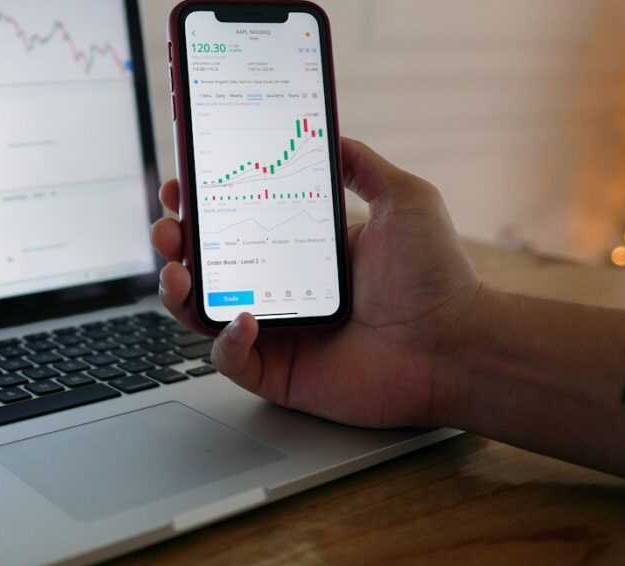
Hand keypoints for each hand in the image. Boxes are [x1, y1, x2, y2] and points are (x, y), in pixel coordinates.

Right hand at [151, 138, 481, 427]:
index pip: (234, 223)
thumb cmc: (436, 277)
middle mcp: (279, 288)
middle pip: (205, 266)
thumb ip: (362, 164)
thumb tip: (326, 132)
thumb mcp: (403, 199)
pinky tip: (243, 320)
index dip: (200, 206)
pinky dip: (226, 341)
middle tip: (168, 230)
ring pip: (203, 314)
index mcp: (299, 249)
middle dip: (174, 245)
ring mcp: (276, 332)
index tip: (181, 187)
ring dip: (178, 292)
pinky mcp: (278, 373)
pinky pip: (231, 360)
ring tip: (177, 275)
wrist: (456, 344)